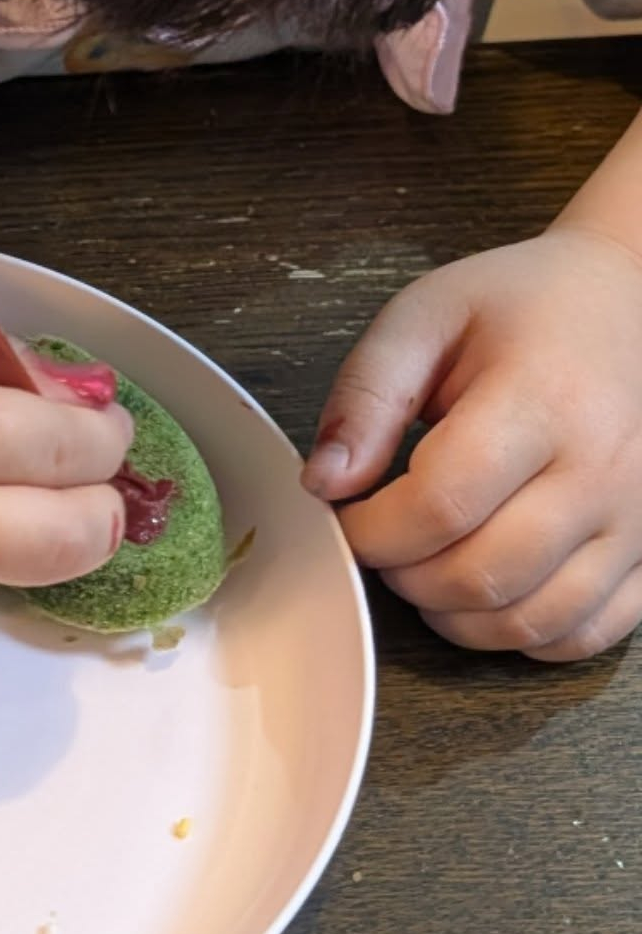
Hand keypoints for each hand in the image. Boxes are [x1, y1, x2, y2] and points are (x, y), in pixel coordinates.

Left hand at [302, 225, 641, 660]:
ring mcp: (640, 521)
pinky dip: (520, 635)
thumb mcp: (423, 319)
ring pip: (530, 622)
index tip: (345, 512)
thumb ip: (365, 398)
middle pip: (481, 574)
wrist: (627, 299)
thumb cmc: (518, 306)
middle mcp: (604, 471)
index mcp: (543, 401)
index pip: (439, 506)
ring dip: (452, 615)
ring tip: (423, 565)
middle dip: (402, 575)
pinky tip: (485, 592)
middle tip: (381, 538)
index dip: (371, 530)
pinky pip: (585, 635)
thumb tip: (323, 484)